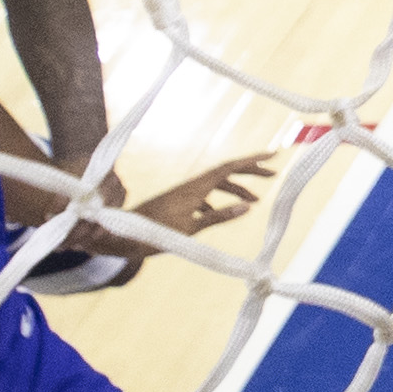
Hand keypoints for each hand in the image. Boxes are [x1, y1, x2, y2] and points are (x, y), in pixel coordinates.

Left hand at [64, 152, 273, 273]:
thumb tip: (248, 207)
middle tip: (273, 174)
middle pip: (225, 172)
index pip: (229, 167)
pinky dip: (220, 199)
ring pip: (216, 184)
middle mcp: (191, 186)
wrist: (119, 235)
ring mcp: (183, 194)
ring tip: (254, 200)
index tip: (273, 155)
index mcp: (195, 188)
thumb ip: (219, 217)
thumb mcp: (190, 229)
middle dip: (250, 171)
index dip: (252, 160)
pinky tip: (222, 211)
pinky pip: (205, 195)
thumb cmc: (153, 234)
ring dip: (236, 188)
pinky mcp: (177, 202)